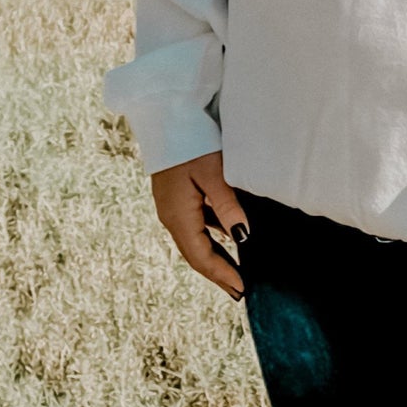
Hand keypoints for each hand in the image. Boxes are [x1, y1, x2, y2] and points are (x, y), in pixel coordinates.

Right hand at [150, 151, 250, 301]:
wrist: (164, 115)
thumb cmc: (189, 140)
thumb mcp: (213, 172)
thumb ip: (227, 205)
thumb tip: (242, 237)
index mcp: (177, 215)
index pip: (200, 256)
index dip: (221, 275)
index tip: (241, 290)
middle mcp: (171, 216)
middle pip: (195, 254)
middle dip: (217, 273)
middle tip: (238, 291)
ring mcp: (171, 207)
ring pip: (194, 241)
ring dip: (214, 258)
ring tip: (235, 272)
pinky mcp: (175, 197)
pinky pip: (194, 225)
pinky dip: (211, 238)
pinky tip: (228, 237)